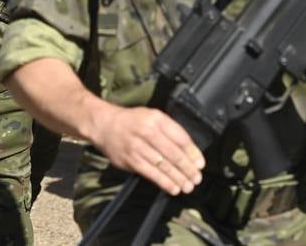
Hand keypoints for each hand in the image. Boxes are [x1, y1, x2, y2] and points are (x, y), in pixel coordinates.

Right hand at [86, 103, 204, 195]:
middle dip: (188, 169)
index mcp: (156, 119)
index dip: (193, 153)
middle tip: (197, 178)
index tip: (200, 164)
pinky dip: (164, 182)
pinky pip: (151, 174)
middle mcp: (147, 131)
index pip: (180, 137)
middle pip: (173, 153)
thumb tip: (190, 151)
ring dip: (179, 178)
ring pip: (163, 166)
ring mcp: (138, 146)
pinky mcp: (130, 160)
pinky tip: (173, 188)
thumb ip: (170, 130)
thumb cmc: (132, 121)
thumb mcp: (152, 116)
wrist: (104, 125)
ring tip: (188, 186)